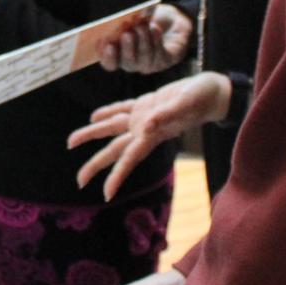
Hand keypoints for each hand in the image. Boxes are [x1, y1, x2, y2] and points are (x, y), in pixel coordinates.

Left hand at [68, 72, 231, 199]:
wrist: (214, 90)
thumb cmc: (203, 98)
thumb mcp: (185, 103)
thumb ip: (166, 115)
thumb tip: (145, 126)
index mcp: (153, 134)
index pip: (130, 158)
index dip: (117, 176)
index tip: (105, 194)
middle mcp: (145, 129)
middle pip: (115, 150)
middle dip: (97, 164)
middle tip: (79, 181)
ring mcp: (144, 117)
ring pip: (112, 128)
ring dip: (92, 134)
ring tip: (71, 142)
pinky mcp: (147, 103)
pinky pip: (122, 109)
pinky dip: (107, 112)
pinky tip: (94, 117)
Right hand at [99, 4, 193, 73]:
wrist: (169, 23)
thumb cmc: (143, 19)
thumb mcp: (132, 19)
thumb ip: (124, 24)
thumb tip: (122, 25)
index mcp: (118, 56)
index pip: (109, 63)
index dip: (105, 56)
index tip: (104, 42)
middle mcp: (132, 64)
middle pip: (127, 62)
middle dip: (127, 48)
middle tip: (126, 34)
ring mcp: (149, 64)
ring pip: (145, 58)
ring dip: (143, 41)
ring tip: (141, 26)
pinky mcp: (165, 61)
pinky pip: (160, 54)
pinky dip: (156, 40)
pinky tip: (154, 28)